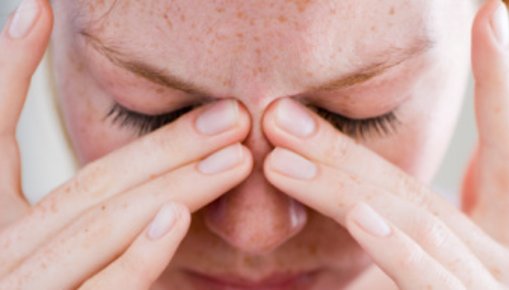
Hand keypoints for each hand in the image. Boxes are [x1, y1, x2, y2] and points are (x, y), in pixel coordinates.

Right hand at [0, 1, 252, 288]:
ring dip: (168, 183)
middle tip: (232, 111)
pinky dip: (134, 258)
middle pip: (88, 187)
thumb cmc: (26, 280)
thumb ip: (61, 196)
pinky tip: (172, 219)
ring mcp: (19, 287)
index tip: (34, 9)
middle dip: (162, 146)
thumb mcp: (26, 233)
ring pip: (98, 227)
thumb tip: (133, 180)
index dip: (6, 71)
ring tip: (232, 146)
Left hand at [262, 0, 508, 287]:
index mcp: (500, 237)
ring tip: (282, 142)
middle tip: (282, 109)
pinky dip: (403, 248)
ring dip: (346, 182)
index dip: (505, 83)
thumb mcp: (450, 261)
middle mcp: (504, 253)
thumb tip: (382, 195)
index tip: (493, 16)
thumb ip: (425, 226)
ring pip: (414, 224)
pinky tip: (365, 216)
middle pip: (414, 190)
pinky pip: (437, 282)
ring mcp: (497, 285)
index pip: (507, 150)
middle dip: (347, 147)